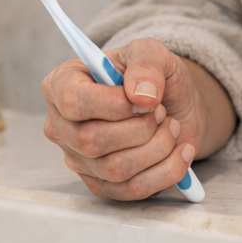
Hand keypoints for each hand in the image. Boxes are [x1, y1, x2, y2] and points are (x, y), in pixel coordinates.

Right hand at [41, 38, 227, 200]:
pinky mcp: (101, 185)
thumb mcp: (151, 52)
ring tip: (171, 126)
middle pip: (91, 140)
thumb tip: (142, 96)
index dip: (113, 104)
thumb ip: (145, 63)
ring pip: (115, 168)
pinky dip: (167, 170)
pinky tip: (180, 149)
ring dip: (157, 147)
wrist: (171, 105)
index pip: (73, 102)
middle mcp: (61, 125)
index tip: (145, 99)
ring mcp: (79, 159)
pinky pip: (133, 190)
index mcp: (62, 84)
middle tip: (162, 111)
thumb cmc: (151, 76)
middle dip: (141, 127)